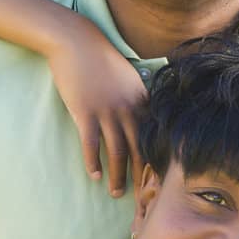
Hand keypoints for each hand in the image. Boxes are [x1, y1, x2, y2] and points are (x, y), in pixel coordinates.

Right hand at [45, 25, 146, 196]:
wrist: (77, 42)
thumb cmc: (101, 59)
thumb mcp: (129, 77)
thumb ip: (137, 97)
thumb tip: (142, 116)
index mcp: (142, 101)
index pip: (155, 137)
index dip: (158, 160)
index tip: (162, 180)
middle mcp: (129, 109)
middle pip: (140, 149)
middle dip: (142, 176)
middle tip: (144, 197)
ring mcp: (107, 111)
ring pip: (117, 151)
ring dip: (117, 175)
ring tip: (117, 193)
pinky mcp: (85, 112)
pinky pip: (91, 143)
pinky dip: (93, 161)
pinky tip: (94, 175)